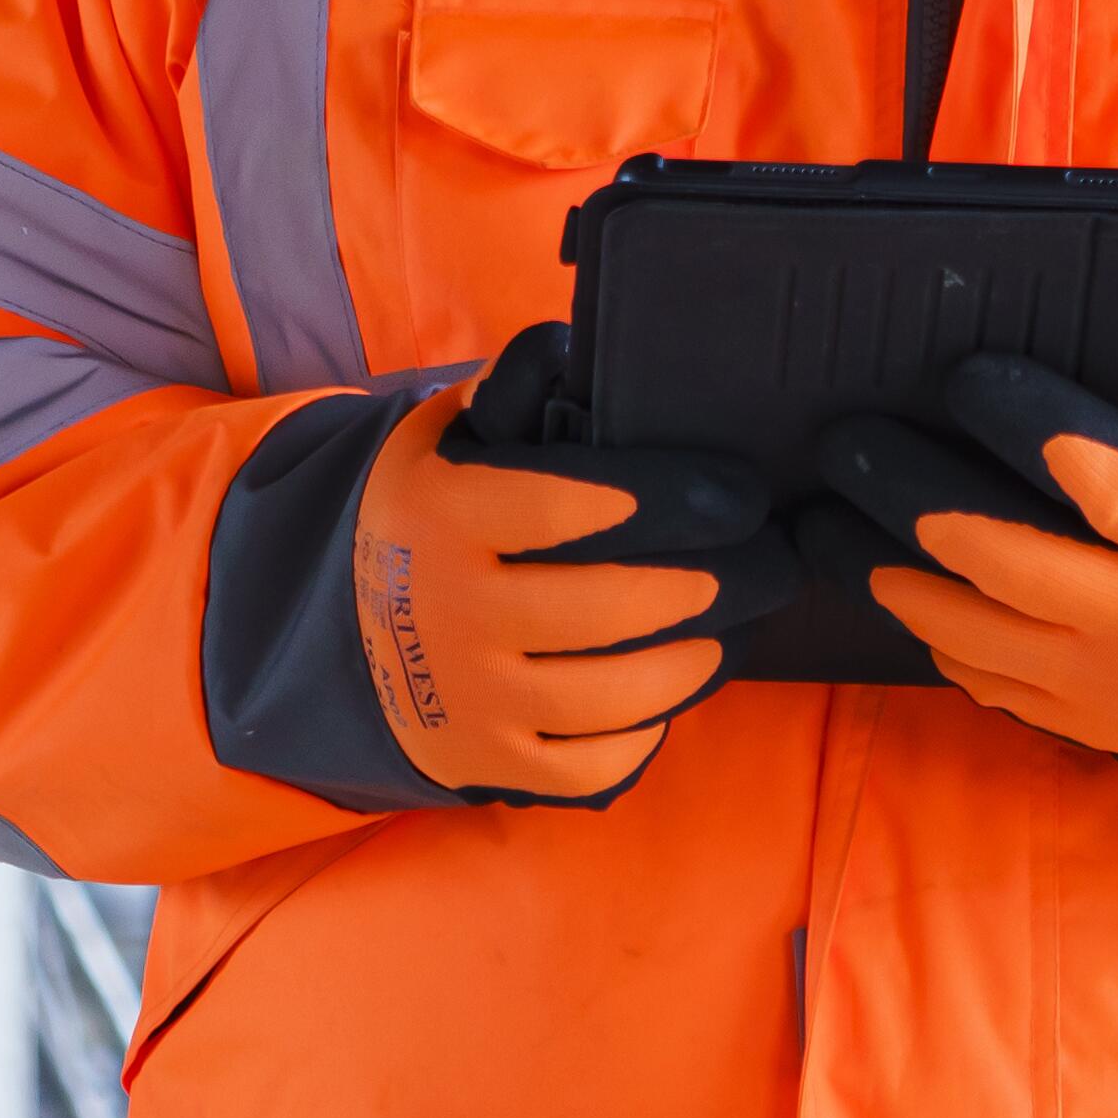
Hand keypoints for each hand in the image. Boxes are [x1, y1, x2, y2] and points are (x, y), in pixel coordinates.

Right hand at [348, 332, 773, 806]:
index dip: (672, 498)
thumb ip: (512, 389)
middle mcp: (453, 612)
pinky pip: (595, 764)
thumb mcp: (444, 437)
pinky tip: (672, 691)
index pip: (573, 505)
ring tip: (738, 626)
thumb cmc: (429, 519)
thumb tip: (575, 352)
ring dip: (702, 657)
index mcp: (446, 515)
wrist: (343, 634)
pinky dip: (648, 733)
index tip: (741, 494)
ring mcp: (473, 698)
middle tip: (773, 562)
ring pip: (617, 692)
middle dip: (722, 583)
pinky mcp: (490, 765)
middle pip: (616, 605)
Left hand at [823, 291, 1117, 784]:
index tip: (966, 377)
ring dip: (889, 573)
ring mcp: (1111, 685)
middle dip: (907, 492)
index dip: (1024, 421)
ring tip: (830, 520)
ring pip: (967, 628)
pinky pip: (989, 684)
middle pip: (995, 554)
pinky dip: (935, 637)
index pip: (1097, 475)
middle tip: (847, 440)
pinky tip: (897, 591)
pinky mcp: (1095, 727)